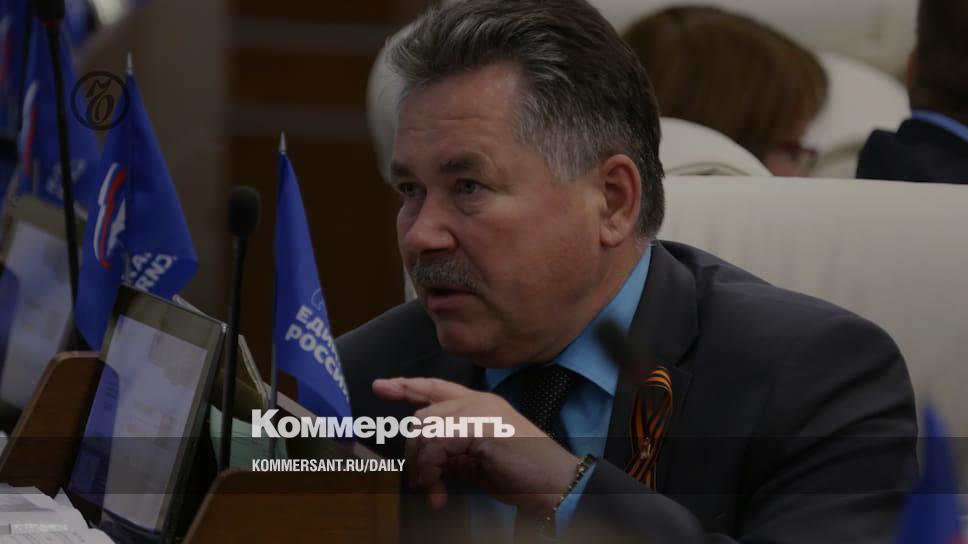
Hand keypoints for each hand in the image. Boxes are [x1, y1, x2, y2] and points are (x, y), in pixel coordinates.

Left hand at [372, 377, 578, 512]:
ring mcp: (480, 410)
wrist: (555, 484)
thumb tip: (426, 465)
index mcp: (478, 406)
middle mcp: (478, 402)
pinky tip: (439, 490)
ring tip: (432, 491)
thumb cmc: (523, 475)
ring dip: (421, 467)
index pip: (435, 388)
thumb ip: (452, 456)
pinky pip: (437, 444)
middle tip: (422, 485)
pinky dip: (431, 470)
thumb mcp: (478, 464)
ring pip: (425, 430)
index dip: (406, 386)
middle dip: (414, 454)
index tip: (381, 386)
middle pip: (422, 417)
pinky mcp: (481, 425)